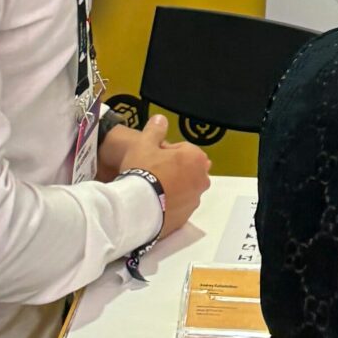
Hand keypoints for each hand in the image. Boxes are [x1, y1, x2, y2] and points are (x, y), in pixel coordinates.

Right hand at [117, 113, 210, 234]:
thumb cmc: (142, 171)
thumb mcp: (144, 144)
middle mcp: (201, 180)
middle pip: (185, 170)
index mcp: (196, 159)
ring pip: (183, 189)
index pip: (182, 150)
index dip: (165, 152)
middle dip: (171, 170)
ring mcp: (194, 201)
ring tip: (149, 190)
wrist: (136, 207)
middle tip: (149, 173)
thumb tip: (160, 118)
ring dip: (171, 188)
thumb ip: (155, 130)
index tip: (151, 158)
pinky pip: (177, 207)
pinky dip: (168, 205)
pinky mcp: (185, 218)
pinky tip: (152, 204)